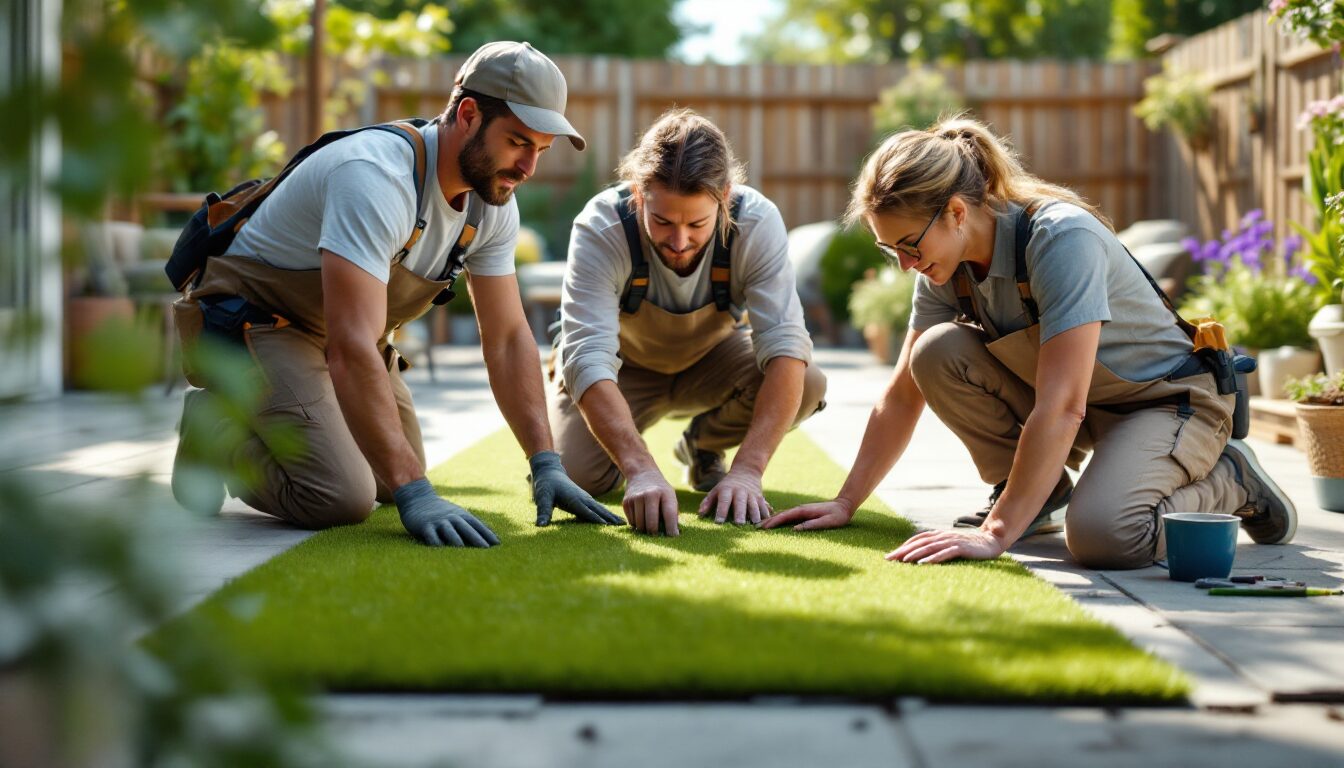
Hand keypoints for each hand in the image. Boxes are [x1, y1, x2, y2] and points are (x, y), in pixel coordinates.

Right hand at [393, 477, 499, 547]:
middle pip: (466, 528)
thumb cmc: (443, 511)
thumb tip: (494, 537)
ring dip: (456, 539)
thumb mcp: (460, 514)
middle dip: (476, 538)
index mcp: (462, 516)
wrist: (418, 499)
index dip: (487, 534)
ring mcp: (438, 521)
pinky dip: (435, 541)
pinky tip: (439, 548)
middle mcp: (452, 517)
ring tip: (463, 549)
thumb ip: (474, 524)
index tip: (498, 544)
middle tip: (485, 549)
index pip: (477, 525)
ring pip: (449, 530)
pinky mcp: (424, 525)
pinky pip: (430, 535)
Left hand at [528, 450, 623, 526]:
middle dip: (610, 519)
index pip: (588, 512)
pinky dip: (607, 515)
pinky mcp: (585, 500)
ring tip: (623, 525)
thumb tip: (540, 526)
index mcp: (574, 500)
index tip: (609, 527)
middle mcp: (583, 499)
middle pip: (599, 511)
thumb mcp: (542, 497)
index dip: (598, 520)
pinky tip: (612, 520)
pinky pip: (598, 509)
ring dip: (612, 517)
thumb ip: (543, 512)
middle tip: (624, 528)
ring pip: (601, 509)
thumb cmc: (545, 485)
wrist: (550, 471)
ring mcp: (585, 499)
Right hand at [623, 468, 679, 535]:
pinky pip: (631, 522)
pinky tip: (641, 517)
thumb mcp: (670, 497)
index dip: (672, 529)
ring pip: (640, 525)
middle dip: (655, 533)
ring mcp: (636, 498)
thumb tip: (673, 534)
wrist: (642, 474)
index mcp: (664, 494)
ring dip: (645, 529)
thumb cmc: (660, 490)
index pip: (669, 515)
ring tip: (649, 524)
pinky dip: (637, 524)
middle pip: (651, 524)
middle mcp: (649, 495)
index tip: (673, 538)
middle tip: (657, 535)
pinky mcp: (626, 502)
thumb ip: (673, 514)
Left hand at [698, 468, 769, 524]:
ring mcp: (751, 494)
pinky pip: (764, 507)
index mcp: (727, 490)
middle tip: (739, 524)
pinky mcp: (760, 497)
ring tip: (755, 525)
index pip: (724, 501)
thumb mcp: (716, 490)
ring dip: (755, 515)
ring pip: (754, 505)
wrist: (745, 472)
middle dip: (740, 513)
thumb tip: (700, 514)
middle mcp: (740, 491)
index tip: (718, 522)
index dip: (721, 511)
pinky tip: (766, 523)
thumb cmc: (726, 486)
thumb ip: (708, 502)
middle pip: (740, 503)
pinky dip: (765, 514)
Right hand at [759, 498, 853, 530]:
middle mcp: (800, 509)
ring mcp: (801, 511)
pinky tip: (774, 523)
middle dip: (768, 521)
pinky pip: (788, 517)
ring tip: (761, 526)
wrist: (844, 506)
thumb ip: (812, 525)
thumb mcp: (827, 522)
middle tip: (756, 528)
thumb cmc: (837, 516)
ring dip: (772, 520)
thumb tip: (795, 529)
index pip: (784, 516)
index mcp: (803, 511)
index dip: (773, 522)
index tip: (763, 528)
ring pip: (783, 516)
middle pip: (780, 515)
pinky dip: (779, 520)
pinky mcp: (803, 513)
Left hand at [885, 528, 1004, 563]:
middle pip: (920, 543)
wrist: (992, 541)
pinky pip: (945, 553)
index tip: (890, 556)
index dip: (904, 546)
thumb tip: (921, 554)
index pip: (918, 539)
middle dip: (903, 551)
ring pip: (930, 547)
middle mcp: (944, 536)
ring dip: (915, 554)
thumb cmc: (970, 545)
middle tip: (888, 559)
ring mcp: (953, 542)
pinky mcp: (962, 548)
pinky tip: (923, 564)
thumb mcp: (951, 544)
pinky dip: (933, 558)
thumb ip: (938, 546)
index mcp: (940, 535)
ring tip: (902, 561)